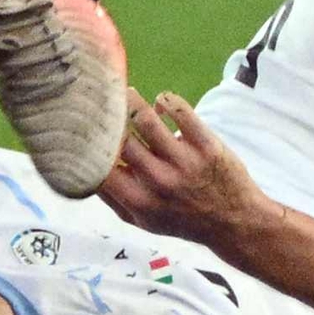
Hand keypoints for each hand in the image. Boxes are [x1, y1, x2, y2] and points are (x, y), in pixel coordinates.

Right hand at [97, 90, 273, 246]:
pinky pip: (180, 111)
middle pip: (120, 139)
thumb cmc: (183, 220)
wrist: (235, 223)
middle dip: (105, 117)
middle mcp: (159, 181)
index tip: (79, 129)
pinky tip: (161, 104)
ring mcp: (184, 162)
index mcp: (139, 200)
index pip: (100, 167)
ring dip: (130, 100)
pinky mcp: (207, 145)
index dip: (86, 146)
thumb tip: (84, 169)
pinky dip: (165, 100)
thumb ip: (112, 198)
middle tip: (98, 102)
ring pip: (146, 119)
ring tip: (124, 91)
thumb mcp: (143, 222)